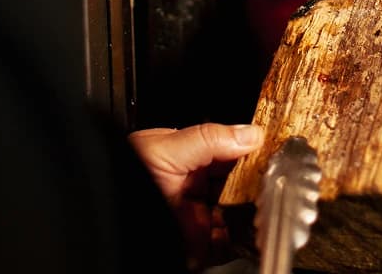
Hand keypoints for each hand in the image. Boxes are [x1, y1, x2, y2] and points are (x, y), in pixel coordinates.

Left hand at [129, 123, 263, 269]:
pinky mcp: (199, 248)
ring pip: (239, 211)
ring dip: (256, 208)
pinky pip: (232, 243)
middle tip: (277, 176)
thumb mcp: (164, 151)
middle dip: (257, 178)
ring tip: (271, 201)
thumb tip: (249, 133)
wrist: (105, 230)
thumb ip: (208, 139)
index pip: (224, 146)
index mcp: (180, 155)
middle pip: (237, 179)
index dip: (248, 146)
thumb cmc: (119, 183)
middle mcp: (190, 186)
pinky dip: (248, 238)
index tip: (271, 147)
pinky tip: (256, 228)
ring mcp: (195, 218)